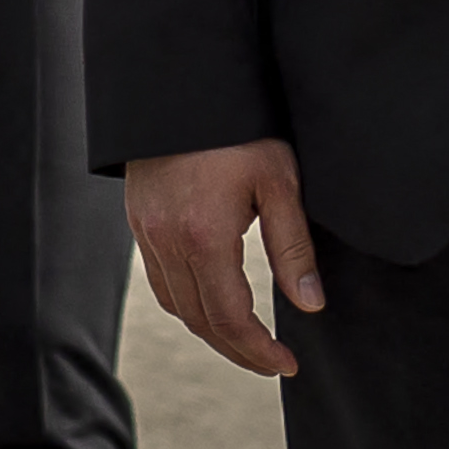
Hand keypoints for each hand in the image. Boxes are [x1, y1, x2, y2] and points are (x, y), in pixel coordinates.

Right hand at [124, 138, 324, 379]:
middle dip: (237, 350)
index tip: (287, 364)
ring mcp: (147, 232)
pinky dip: (187, 302)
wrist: (183, 84)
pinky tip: (212, 299)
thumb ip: (292, 248)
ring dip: (210, 330)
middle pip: (199, 321)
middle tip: (272, 362)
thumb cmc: (238, 128)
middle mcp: (166, 242)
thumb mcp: (278, 183)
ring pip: (175, 305)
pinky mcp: (138, 220)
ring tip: (245, 339)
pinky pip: (159, 280)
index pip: (229, 318)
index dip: (258, 350)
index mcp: (203, 237)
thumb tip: (310, 304)